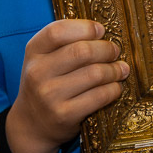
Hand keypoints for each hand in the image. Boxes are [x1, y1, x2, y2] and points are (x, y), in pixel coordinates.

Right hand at [6, 19, 128, 152]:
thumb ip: (67, 42)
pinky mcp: (64, 115)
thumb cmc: (46, 83)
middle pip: (82, 51)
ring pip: (95, 73)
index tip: (101, 30)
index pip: (58, 31)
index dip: (85, 28)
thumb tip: (102, 31)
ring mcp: (49, 95)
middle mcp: (37, 72)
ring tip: (121, 69)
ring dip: (115, 70)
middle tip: (115, 51)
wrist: (32, 124)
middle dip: (107, 49)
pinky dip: (114, 89)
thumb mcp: (45, 58)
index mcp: (34, 51)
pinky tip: (115, 87)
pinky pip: (100, 96)